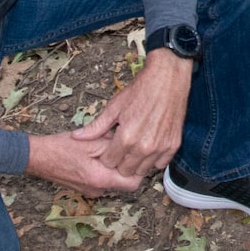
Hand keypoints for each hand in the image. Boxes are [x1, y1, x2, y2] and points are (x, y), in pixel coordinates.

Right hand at [27, 129, 143, 196]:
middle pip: (123, 182)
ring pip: (111, 180)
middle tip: (119, 147)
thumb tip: (130, 147)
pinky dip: (102, 168)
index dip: (137, 169)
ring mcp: (89, 191)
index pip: (133, 183)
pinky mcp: (83, 188)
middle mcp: (97, 189)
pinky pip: (100, 179)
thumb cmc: (60, 148)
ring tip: (103, 148)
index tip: (135, 155)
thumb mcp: (91, 141)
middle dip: (123, 165)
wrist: (36, 157)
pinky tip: (93, 154)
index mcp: (101, 179)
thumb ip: (113, 146)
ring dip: (111, 166)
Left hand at [71, 51, 192, 179]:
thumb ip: (96, 127)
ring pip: (143, 170)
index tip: (109, 148)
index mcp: (126, 138)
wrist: (167, 80)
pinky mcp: (173, 146)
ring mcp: (160, 148)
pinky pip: (160, 164)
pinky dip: (153, 159)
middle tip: (121, 149)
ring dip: (136, 163)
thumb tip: (76, 136)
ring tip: (134, 148)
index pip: (109, 163)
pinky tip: (149, 147)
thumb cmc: (140, 90)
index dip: (106, 156)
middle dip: (120, 163)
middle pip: (125, 171)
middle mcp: (143, 147)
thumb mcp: (114, 107)